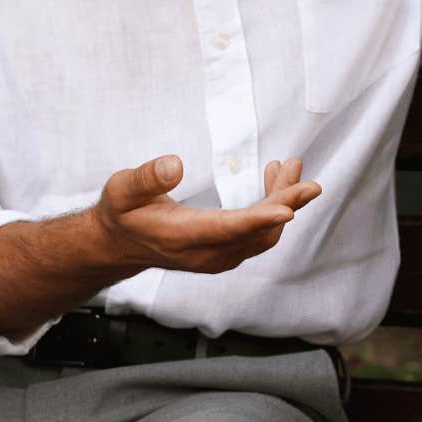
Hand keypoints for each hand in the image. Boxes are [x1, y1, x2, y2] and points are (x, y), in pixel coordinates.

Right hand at [91, 155, 321, 272]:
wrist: (118, 245)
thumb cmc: (122, 213)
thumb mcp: (121, 190)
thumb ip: (146, 178)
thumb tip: (175, 164)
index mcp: (182, 238)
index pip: (227, 229)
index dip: (260, 218)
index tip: (289, 208)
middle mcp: (206, 254)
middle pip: (256, 232)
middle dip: (284, 202)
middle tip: (302, 173)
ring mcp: (218, 257)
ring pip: (263, 234)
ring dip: (282, 201)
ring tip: (290, 166)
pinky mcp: (225, 253)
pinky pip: (259, 235)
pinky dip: (273, 210)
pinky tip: (274, 182)